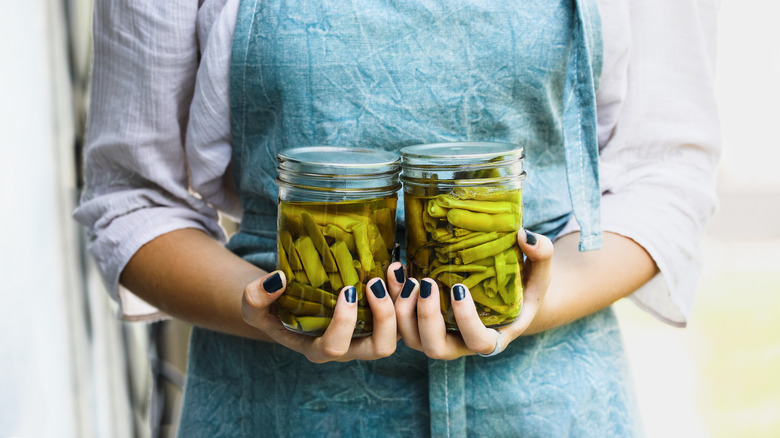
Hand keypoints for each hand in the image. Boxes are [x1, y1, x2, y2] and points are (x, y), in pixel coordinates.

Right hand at [241, 271, 397, 362]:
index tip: (346, 290)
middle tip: (374, 282)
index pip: (337, 347)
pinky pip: (403, 314)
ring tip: (393, 270)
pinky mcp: (379, 318)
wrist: (288, 302)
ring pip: (399, 332)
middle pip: (380, 348)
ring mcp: (367, 334)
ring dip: (402, 304)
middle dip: (384, 317)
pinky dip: (404, 293)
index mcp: (319, 348)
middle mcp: (349, 347)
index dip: (345, 322)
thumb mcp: (253, 304)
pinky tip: (396, 266)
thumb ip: (257, 297)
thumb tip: (279, 280)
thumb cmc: (271, 307)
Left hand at [390, 229, 552, 359]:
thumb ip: (541, 254)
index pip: (478, 342)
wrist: (506, 296)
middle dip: (426, 317)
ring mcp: (439, 335)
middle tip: (426, 282)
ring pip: (411, 339)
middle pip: (436, 348)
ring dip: (403, 311)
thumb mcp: (540, 272)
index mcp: (494, 337)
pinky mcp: (422, 323)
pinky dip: (392, 299)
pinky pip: (399, 322)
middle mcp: (462, 343)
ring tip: (406, 276)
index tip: (459, 289)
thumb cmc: (524, 286)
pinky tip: (394, 270)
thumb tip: (524, 235)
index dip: (466, 321)